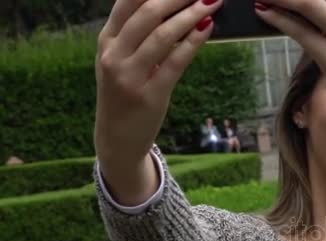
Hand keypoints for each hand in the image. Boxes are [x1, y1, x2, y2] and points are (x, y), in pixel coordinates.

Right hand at [94, 0, 222, 161]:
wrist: (117, 137)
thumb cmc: (124, 92)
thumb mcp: (120, 60)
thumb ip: (136, 34)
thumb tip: (171, 6)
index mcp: (106, 40)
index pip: (128, 1)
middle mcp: (114, 55)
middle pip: (148, 13)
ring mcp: (130, 76)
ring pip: (164, 35)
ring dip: (192, 14)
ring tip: (212, 2)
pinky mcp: (150, 94)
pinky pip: (176, 61)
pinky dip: (194, 41)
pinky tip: (207, 27)